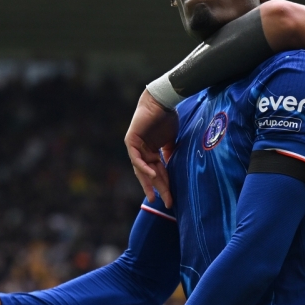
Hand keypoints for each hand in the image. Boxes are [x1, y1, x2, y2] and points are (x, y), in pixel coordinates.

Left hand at [126, 90, 178, 208]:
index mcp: (151, 151)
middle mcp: (142, 151)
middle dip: (157, 188)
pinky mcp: (131, 141)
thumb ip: (170, 154)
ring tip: (156, 195)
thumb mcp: (171, 141)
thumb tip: (173, 170)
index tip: (170, 199)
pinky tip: (152, 176)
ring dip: (149, 182)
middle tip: (164, 202)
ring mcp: (135, 147)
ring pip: (142, 169)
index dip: (164, 185)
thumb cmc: (167, 117)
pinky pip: (137, 159)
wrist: (161, 101)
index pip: (158, 172)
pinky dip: (143, 168)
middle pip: (149, 174)